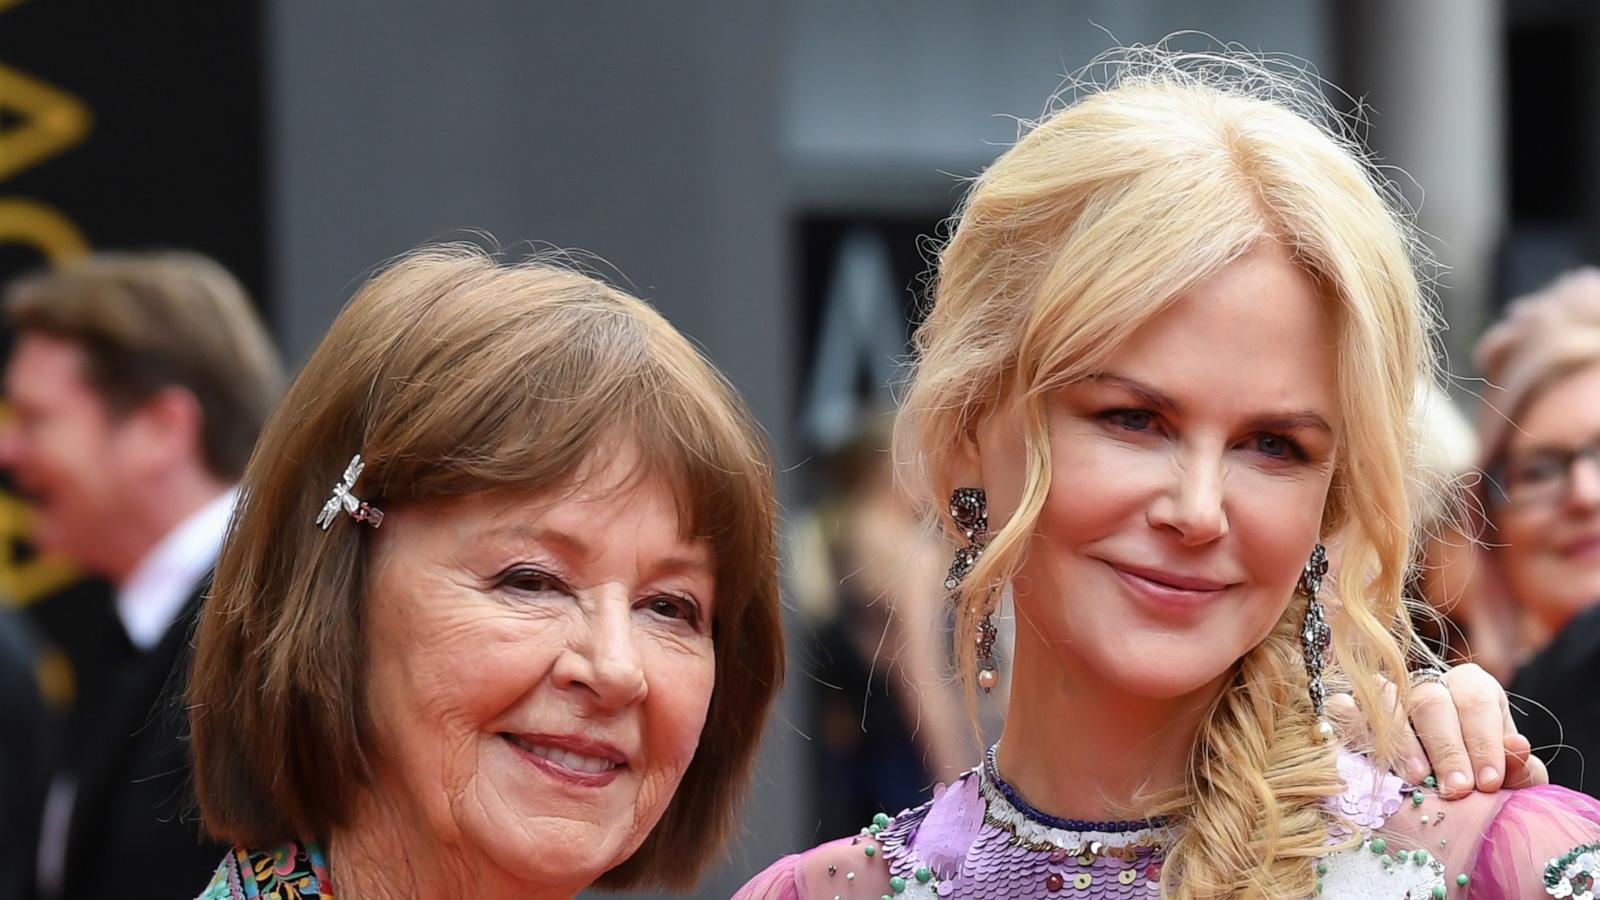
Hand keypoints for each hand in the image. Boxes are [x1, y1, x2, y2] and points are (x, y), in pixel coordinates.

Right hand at [1327, 663, 1548, 797]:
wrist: (1438, 799)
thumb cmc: (1475, 782)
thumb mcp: (1506, 777)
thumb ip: (1519, 768)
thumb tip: (1518, 749)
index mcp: (1470, 688)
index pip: (1475, 699)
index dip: (1483, 740)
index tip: (1489, 782)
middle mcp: (1425, 684)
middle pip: (1430, 700)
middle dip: (1446, 748)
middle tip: (1457, 790)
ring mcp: (1382, 694)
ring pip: (1385, 699)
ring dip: (1401, 741)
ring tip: (1416, 778)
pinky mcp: (1347, 708)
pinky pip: (1343, 708)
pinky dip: (1354, 730)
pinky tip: (1373, 762)